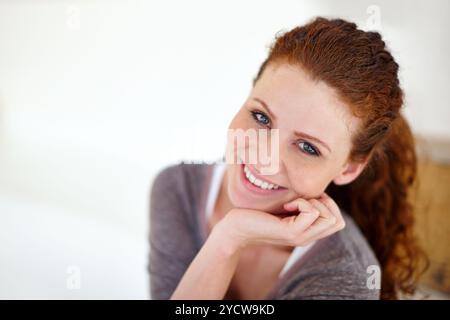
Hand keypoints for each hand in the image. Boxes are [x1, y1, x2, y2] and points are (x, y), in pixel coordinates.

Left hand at [213, 192, 345, 250]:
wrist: (236, 227)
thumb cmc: (258, 214)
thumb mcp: (285, 208)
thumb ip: (301, 205)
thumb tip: (319, 192)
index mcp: (308, 232)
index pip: (338, 222)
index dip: (328, 205)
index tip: (306, 199)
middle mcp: (307, 237)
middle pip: (338, 222)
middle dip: (326, 203)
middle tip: (302, 200)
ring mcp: (300, 237)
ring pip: (330, 219)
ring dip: (314, 202)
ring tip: (293, 202)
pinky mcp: (290, 233)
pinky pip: (312, 213)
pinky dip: (302, 203)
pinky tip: (286, 205)